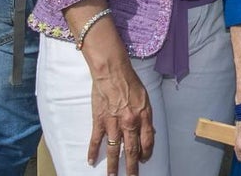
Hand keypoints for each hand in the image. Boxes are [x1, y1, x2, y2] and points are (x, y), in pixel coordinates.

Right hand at [87, 56, 154, 175]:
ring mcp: (113, 123)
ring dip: (113, 165)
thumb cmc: (131, 82)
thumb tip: (149, 131)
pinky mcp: (99, 121)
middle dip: (131, 166)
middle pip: (131, 150)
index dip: (146, 153)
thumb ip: (146, 116)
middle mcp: (129, 123)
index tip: (144, 160)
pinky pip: (96, 140)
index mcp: (143, 117)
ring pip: (113, 149)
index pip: (147, 141)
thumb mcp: (146, 99)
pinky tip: (91, 161)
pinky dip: (93, 152)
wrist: (113, 72)